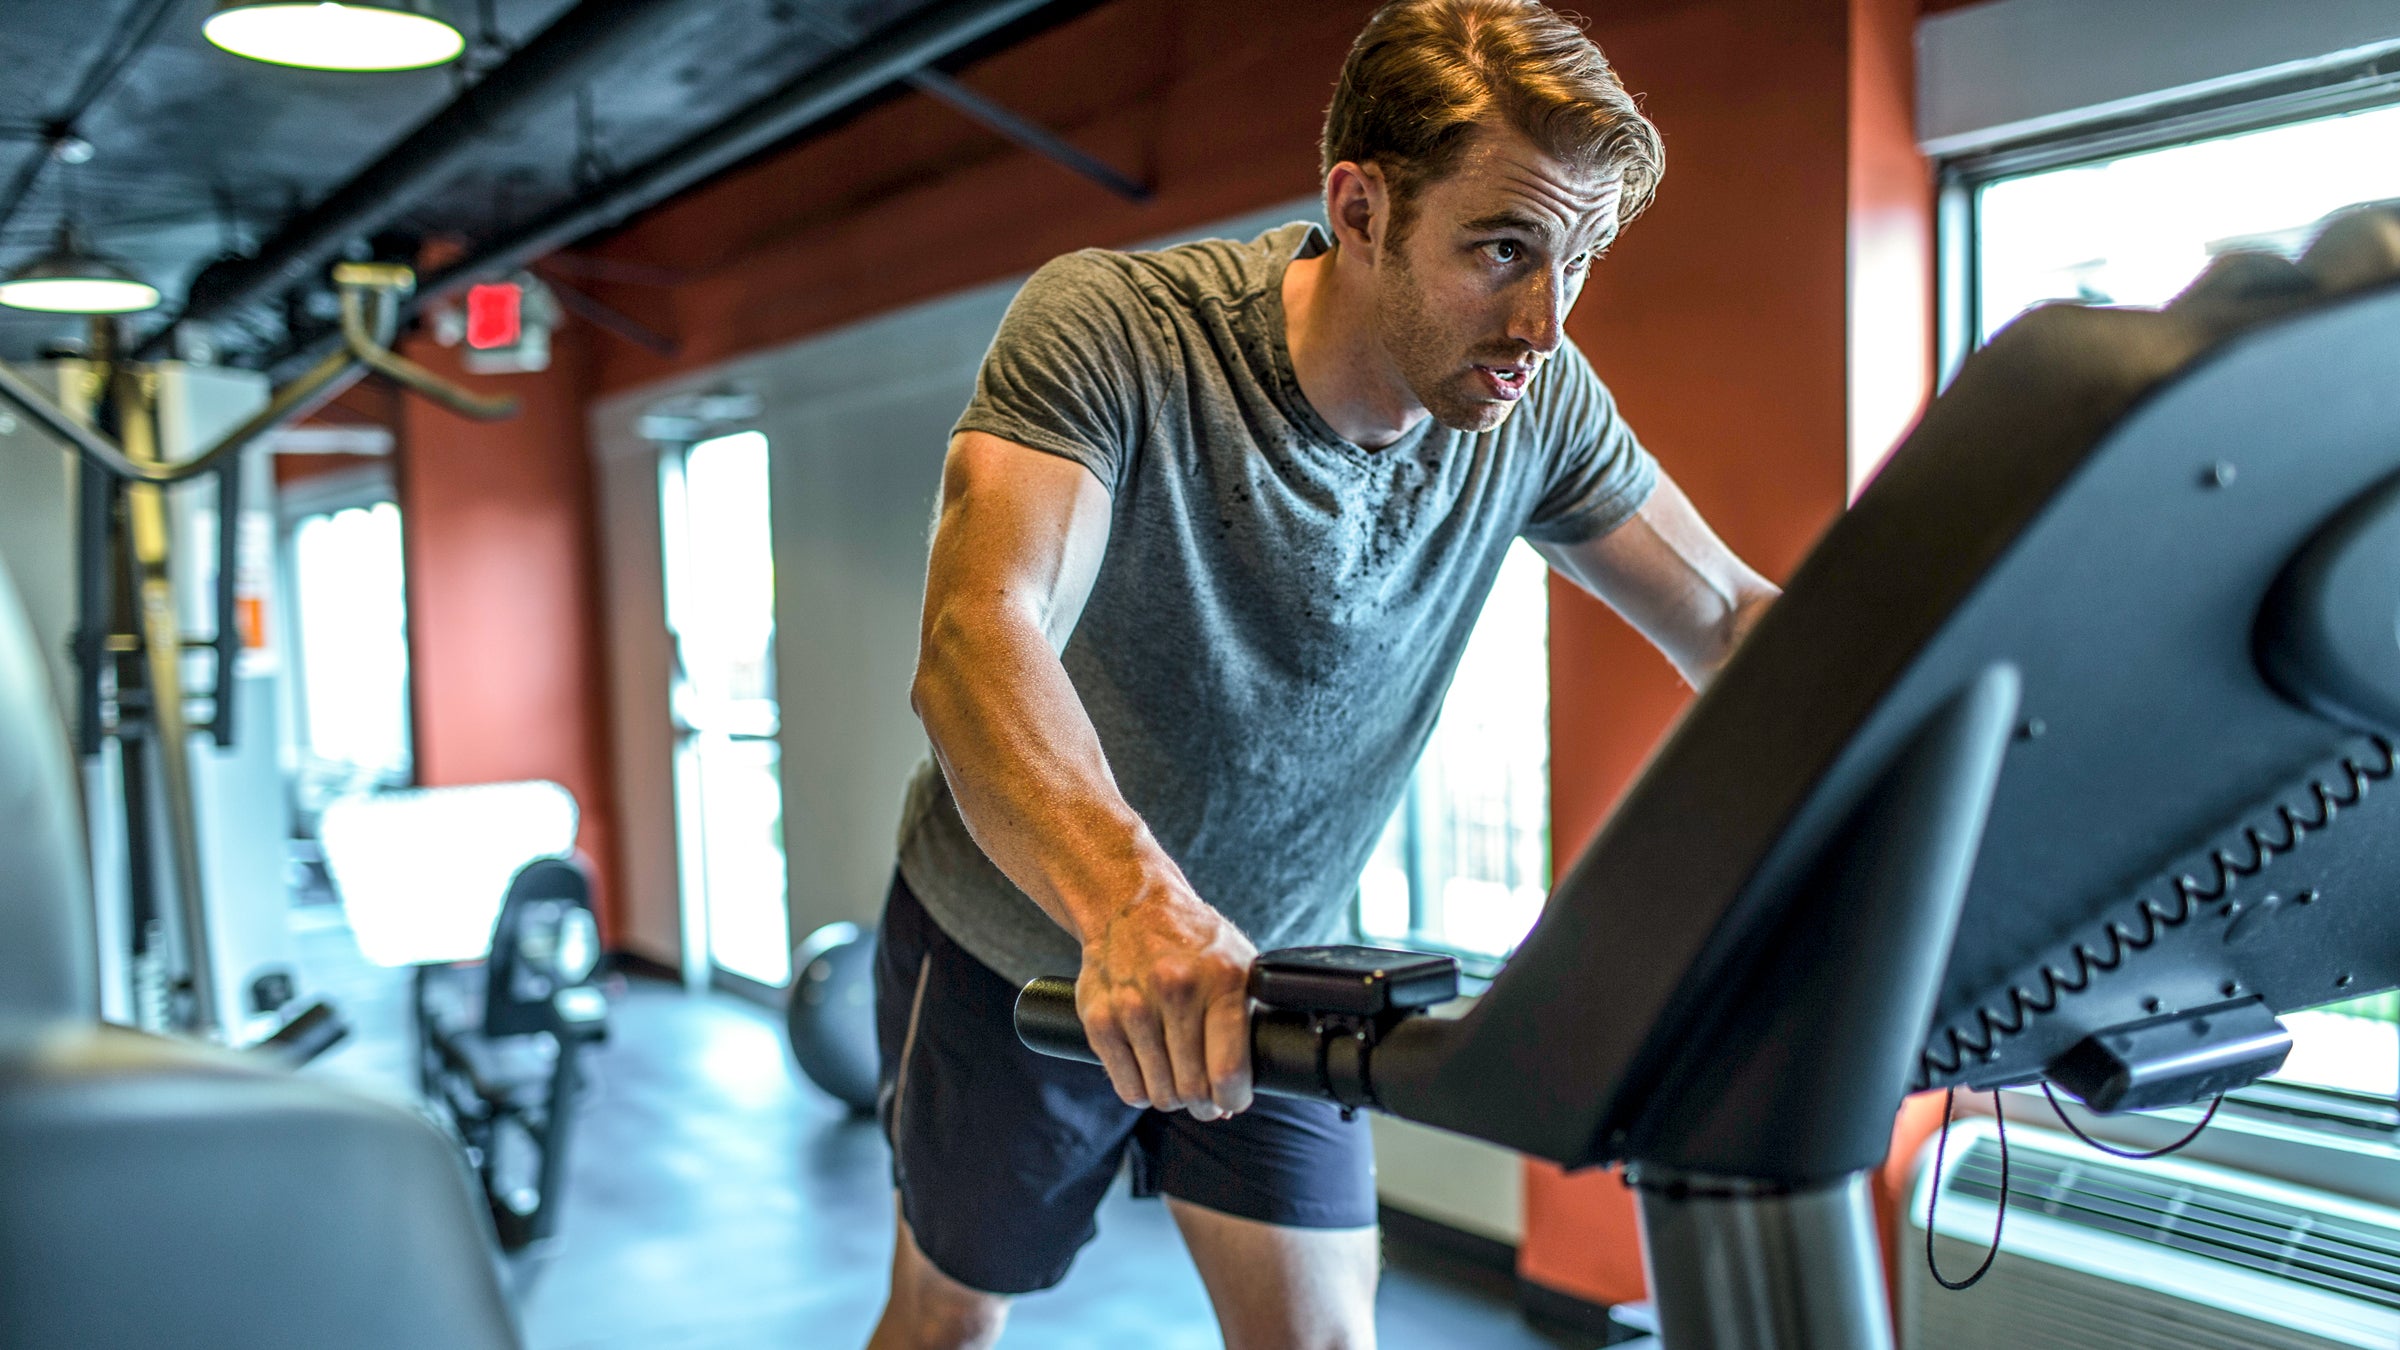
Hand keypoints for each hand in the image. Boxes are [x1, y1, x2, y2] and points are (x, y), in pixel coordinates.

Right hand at [1075, 880, 1256, 1119]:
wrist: (1132, 906)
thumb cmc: (1195, 943)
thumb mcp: (1239, 965)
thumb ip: (1247, 1024)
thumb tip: (1233, 1097)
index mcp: (1223, 979)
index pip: (1228, 1070)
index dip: (1232, 1100)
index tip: (1231, 1100)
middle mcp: (1176, 990)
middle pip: (1192, 1089)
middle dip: (1203, 1105)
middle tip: (1205, 1098)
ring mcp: (1133, 1005)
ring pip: (1159, 1094)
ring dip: (1172, 1098)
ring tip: (1178, 1080)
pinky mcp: (1099, 1018)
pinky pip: (1127, 1087)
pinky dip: (1141, 1091)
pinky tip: (1150, 1072)